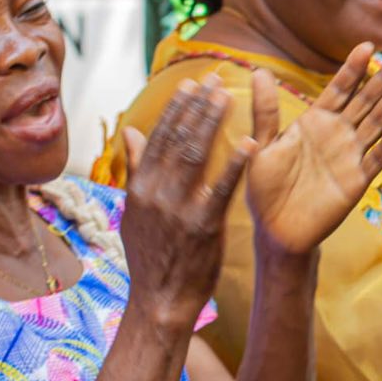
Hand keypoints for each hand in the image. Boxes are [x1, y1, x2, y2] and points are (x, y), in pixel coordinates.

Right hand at [121, 77, 255, 325]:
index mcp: (140, 187)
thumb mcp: (135, 212)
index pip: (159, 138)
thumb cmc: (152, 257)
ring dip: (212, 122)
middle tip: (215, 78)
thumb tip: (131, 131)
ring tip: (227, 96)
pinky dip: (235, 164)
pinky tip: (250, 142)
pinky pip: (221, 189)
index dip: (176, 109)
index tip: (192, 84)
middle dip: (197, 106)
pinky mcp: (202, 226)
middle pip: (177, 139)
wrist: (159, 302)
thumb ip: (136, 169)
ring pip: (196, 155)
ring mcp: (178, 209)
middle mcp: (155, 192)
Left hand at [241, 43, 381, 256]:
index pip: (339, 89)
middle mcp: (338, 135)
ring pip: (377, 124)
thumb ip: (265, 110)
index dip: (353, 68)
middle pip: (366, 100)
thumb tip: (259, 70)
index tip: (367, 46)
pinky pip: (374, 162)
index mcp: (315, 122)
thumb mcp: (262, 145)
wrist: (276, 230)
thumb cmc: (266, 188)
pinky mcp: (356, 183)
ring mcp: (350, 157)